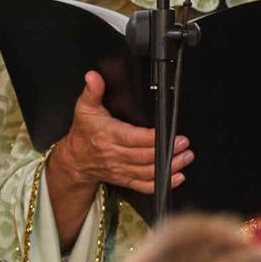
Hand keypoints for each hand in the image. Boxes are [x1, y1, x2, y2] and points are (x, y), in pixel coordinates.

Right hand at [49, 71, 189, 192]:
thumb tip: (93, 76)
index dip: (152, 137)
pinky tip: (177, 177)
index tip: (168, 132)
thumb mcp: (84, 109)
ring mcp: (121, 169)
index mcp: (109, 135)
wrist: (74, 160)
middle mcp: (115, 154)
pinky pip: (144, 185)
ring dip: (169, 166)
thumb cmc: (84, 133)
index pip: (133, 138)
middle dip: (167, 151)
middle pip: (144, 156)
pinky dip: (161, 183)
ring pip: (148, 171)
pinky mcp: (125, 179)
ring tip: (186, 157)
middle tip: (184, 143)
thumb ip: (92, 91)